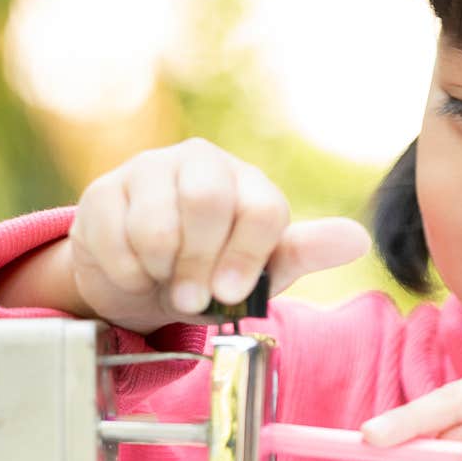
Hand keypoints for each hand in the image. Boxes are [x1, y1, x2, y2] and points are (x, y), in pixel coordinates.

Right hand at [70, 138, 369, 334]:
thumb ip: (305, 252)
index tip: (229, 293)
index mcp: (248, 182)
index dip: (247, 256)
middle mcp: (201, 162)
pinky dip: (125, 269)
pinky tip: (133, 272)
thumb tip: (358, 240)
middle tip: (193, 298)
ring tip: (165, 283)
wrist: (142, 275)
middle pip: (207, 200)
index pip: (262, 208)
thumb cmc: (211, 269)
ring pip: (157, 219)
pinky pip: (111, 233)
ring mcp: (149, 170)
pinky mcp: (103, 190)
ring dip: (162, 269)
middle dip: (199, 263)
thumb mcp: (262, 268)